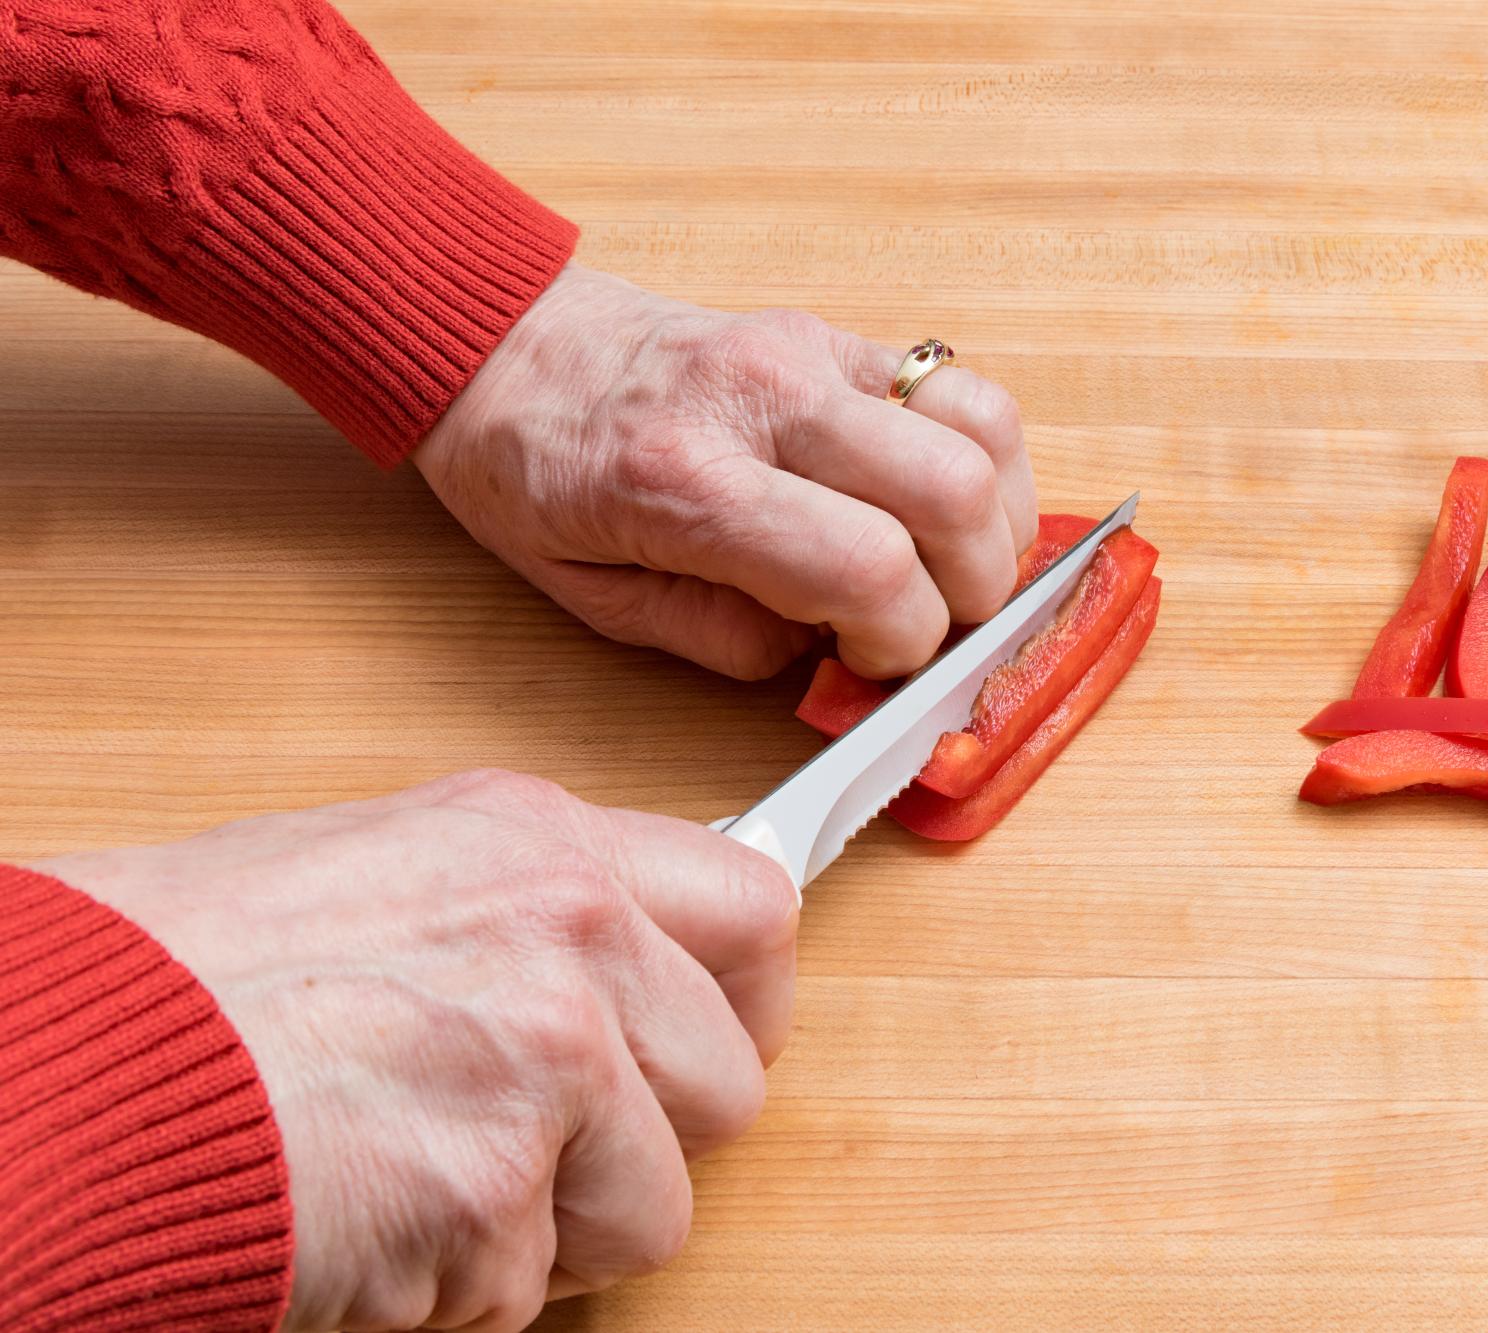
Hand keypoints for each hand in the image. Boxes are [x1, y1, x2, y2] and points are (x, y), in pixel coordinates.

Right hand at [37, 769, 797, 1332]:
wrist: (56, 1069)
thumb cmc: (174, 973)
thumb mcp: (379, 872)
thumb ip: (522, 915)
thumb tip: (625, 965)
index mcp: (541, 843)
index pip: (756, 910)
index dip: (743, 999)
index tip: (715, 1039)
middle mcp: (569, 938)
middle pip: (731, 1085)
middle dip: (647, 1143)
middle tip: (543, 1150)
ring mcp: (546, 1064)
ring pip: (657, 1208)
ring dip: (554, 1232)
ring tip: (429, 1186)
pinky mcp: (492, 1195)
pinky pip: (531, 1289)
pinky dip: (456, 1288)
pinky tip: (368, 1223)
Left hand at [415, 265, 1037, 680]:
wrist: (503, 345)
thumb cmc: (536, 473)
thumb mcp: (597, 599)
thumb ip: (725, 639)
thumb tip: (834, 654)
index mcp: (687, 478)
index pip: (866, 567)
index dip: (902, 642)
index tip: (876, 665)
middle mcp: (763, 399)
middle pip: (952, 493)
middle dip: (972, 589)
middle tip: (932, 627)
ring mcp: (809, 351)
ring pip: (984, 428)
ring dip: (1000, 519)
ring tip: (955, 567)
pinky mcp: (835, 333)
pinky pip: (962, 387)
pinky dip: (987, 459)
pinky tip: (950, 507)